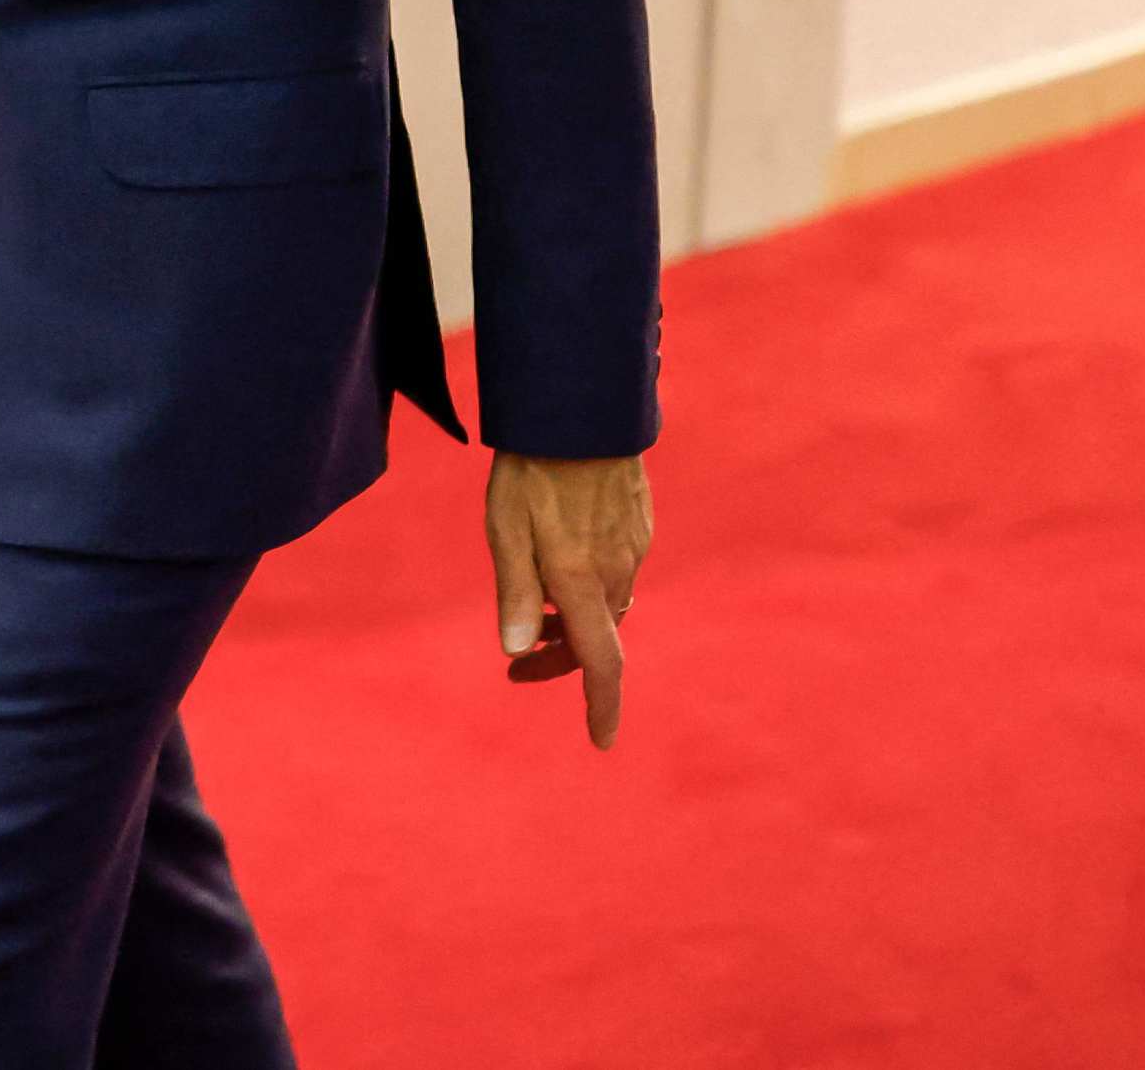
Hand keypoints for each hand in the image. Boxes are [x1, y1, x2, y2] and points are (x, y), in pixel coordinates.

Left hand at [484, 448, 650, 747]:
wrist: (581, 403)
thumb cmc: (533, 465)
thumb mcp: (505, 526)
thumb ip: (515, 591)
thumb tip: (518, 649)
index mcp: (583, 580)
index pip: (601, 662)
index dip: (603, 706)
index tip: (603, 741)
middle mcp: (617, 570)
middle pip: (599, 637)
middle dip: (563, 658)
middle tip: (518, 666)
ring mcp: (633, 544)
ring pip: (608, 603)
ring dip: (577, 619)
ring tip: (535, 607)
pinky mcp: (639, 520)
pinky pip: (617, 569)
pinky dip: (591, 584)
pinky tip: (562, 560)